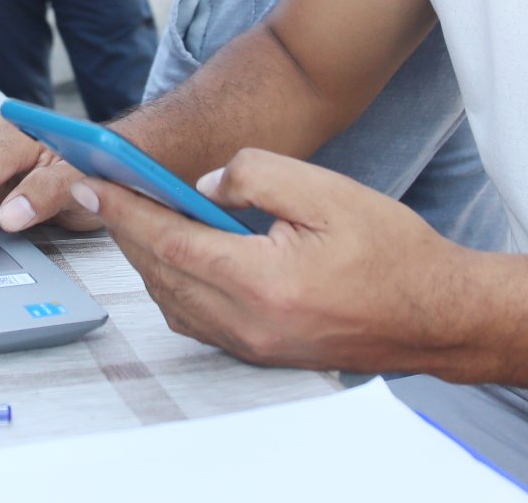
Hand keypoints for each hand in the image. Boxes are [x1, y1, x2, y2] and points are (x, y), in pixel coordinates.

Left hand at [74, 148, 467, 372]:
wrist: (437, 315)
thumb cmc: (392, 252)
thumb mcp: (327, 190)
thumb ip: (257, 175)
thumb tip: (205, 183)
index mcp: (261, 282)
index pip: (167, 240)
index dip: (122, 209)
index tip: (91, 183)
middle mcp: (248, 324)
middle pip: (160, 272)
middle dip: (125, 228)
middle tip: (103, 190)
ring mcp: (252, 345)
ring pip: (171, 299)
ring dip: (148, 256)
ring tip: (136, 213)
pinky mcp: (260, 352)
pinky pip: (195, 317)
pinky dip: (173, 281)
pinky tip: (178, 251)